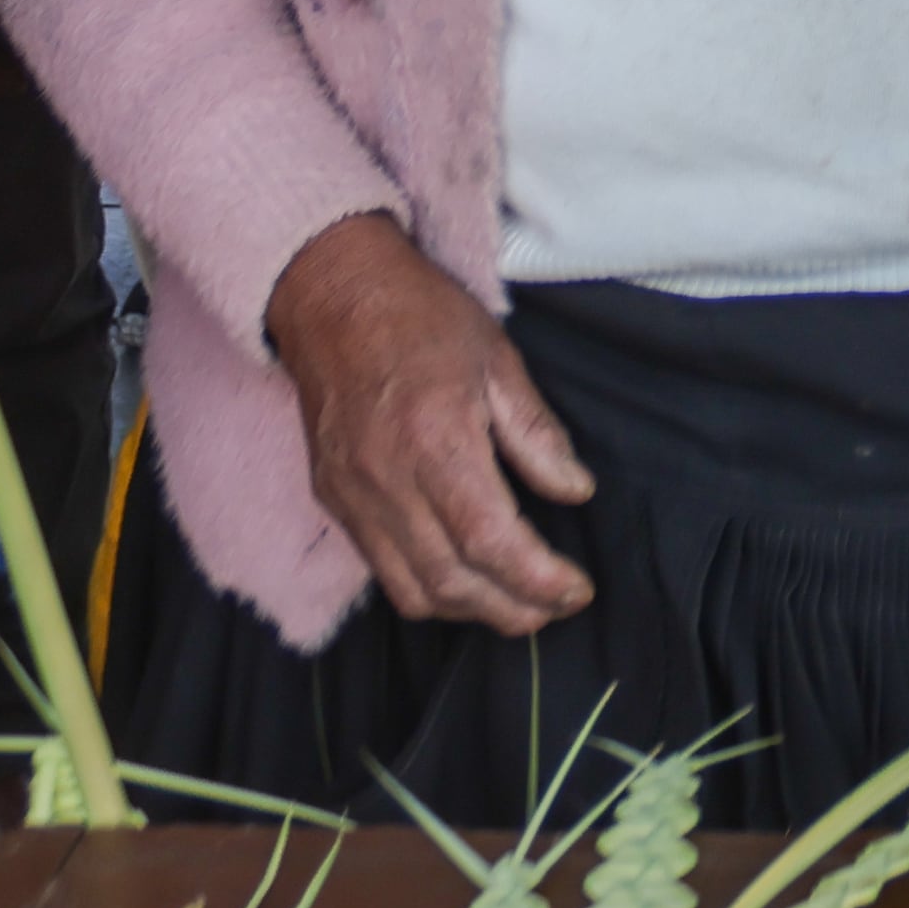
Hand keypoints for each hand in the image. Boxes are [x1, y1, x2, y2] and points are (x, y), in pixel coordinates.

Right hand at [266, 212, 594, 634]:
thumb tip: (575, 491)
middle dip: (512, 609)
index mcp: (436, 441)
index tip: (577, 590)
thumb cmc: (420, 318)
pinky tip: (463, 579)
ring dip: (470, 611)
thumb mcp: (498, 359)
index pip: (490, 540)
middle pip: (452, 581)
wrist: (331, 296)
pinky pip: (382, 570)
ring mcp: (353, 497)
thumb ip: (536, 434)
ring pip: (412, 590)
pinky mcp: (334, 500)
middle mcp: (387, 481)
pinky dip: (427, 590)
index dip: (538, 578)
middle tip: (556, 606)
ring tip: (517, 605)